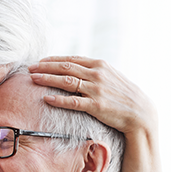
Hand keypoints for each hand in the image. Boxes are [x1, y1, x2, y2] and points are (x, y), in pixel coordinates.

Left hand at [29, 56, 157, 136]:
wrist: (141, 113)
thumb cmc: (123, 95)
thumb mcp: (110, 76)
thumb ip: (93, 71)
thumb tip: (75, 68)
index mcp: (100, 65)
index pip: (71, 59)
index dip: (53, 60)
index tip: (39, 61)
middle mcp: (97, 74)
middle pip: (65, 68)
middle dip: (45, 67)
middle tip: (29, 68)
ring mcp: (96, 89)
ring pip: (66, 81)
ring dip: (47, 79)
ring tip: (33, 79)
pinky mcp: (96, 105)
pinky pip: (73, 101)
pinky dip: (58, 99)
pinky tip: (46, 98)